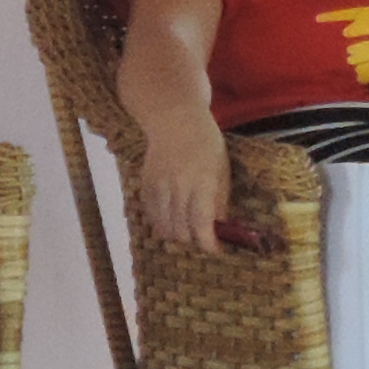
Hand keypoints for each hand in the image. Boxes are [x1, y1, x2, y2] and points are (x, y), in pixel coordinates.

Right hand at [129, 112, 238, 252]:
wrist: (174, 119)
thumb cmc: (205, 143)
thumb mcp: (222, 169)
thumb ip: (220, 199)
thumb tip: (221, 227)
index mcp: (202, 181)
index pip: (202, 223)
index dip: (209, 243)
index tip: (216, 249)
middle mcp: (179, 185)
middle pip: (182, 230)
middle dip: (194, 241)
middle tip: (203, 238)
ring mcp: (159, 185)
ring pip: (164, 228)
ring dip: (177, 235)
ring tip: (187, 232)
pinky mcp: (146, 184)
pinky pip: (151, 216)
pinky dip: (161, 224)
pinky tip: (171, 221)